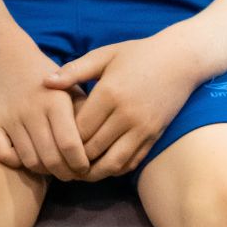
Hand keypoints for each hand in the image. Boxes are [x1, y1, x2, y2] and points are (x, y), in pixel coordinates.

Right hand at [0, 42, 91, 180]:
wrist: (9, 60)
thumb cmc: (50, 82)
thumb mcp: (72, 90)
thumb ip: (85, 115)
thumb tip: (99, 148)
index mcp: (56, 102)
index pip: (70, 145)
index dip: (80, 164)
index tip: (86, 168)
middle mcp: (32, 110)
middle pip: (50, 158)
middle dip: (65, 173)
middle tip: (72, 175)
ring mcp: (10, 117)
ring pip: (28, 160)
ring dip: (43, 171)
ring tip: (53, 169)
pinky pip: (2, 154)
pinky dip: (15, 162)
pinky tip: (27, 158)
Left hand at [49, 36, 194, 180]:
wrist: (181, 59)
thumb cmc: (137, 54)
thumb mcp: (104, 55)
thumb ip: (73, 70)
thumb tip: (46, 83)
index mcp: (109, 93)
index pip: (78, 129)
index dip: (62, 140)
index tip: (51, 143)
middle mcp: (126, 115)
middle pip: (92, 149)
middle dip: (74, 159)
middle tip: (58, 163)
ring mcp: (142, 128)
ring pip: (112, 162)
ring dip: (93, 172)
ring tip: (79, 172)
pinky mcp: (154, 136)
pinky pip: (132, 162)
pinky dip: (115, 169)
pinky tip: (102, 167)